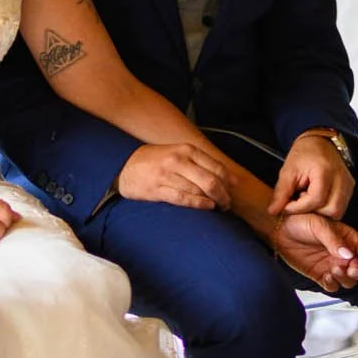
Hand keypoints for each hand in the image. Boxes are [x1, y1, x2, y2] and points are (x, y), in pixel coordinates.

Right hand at [116, 144, 232, 209]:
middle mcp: (178, 160)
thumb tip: (231, 178)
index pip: (216, 167)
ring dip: (213, 202)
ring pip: (199, 190)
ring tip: (218, 207)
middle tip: (227, 204)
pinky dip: (198, 204)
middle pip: (211, 180)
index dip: (228, 181)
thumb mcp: (178, 153)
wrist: (124, 166)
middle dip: (223, 195)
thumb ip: (201, 163)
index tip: (233, 190)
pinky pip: (184, 198)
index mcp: (186, 150)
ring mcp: (167, 175)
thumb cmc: (155, 161)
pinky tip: (207, 207)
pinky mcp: (157, 189)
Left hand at [269, 133, 354, 219]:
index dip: (298, 207)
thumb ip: (281, 193)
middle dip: (312, 211)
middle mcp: (341, 179)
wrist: (321, 142)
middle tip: (299, 201)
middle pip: (330, 210)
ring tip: (308, 199)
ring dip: (320, 211)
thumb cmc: (305, 153)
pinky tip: (317, 199)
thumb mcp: (288, 171)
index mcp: (325, 171)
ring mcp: (348, 184)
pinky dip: (327, 208)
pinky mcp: (350, 189)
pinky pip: (340, 208)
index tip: (287, 205)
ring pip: (337, 212)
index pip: (315, 200)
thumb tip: (273, 211)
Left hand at [270, 213, 357, 291]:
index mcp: (349, 239)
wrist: (279, 229)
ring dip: (346, 279)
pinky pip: (332, 286)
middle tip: (349, 269)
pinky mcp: (320, 275)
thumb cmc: (300, 220)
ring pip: (350, 281)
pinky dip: (333, 285)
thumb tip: (348, 255)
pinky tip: (327, 277)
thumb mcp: (319, 225)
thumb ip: (334, 240)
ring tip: (334, 270)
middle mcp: (344, 255)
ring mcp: (333, 266)